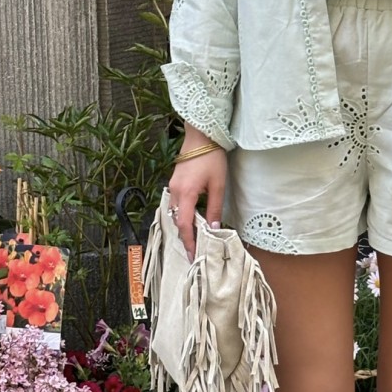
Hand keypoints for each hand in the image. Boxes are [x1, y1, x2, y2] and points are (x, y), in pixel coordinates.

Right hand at [168, 143, 226, 261]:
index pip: (184, 225)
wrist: (201, 136)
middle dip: (185, 237)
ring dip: (183, 226)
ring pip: (174, 213)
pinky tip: (191, 218)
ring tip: (195, 237)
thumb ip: (215, 208)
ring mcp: (172, 187)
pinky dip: (182, 214)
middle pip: (177, 221)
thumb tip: (214, 228)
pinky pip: (175, 204)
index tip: (193, 255)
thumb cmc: (212, 158)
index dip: (188, 242)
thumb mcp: (218, 184)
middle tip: (196, 250)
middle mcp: (175, 192)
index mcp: (185, 194)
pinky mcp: (174, 182)